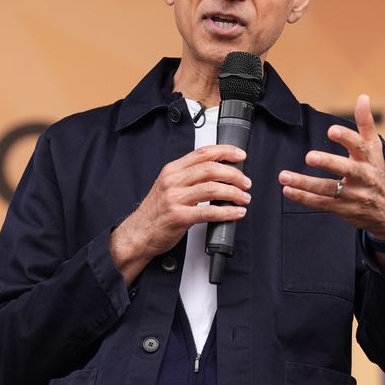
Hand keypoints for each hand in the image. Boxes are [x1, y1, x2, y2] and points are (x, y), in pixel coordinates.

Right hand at [110, 144, 251, 282]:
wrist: (139, 233)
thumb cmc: (156, 211)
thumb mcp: (168, 185)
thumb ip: (189, 176)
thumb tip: (218, 170)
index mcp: (172, 169)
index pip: (203, 153)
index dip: (225, 151)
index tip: (240, 155)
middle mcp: (173, 181)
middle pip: (210, 169)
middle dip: (234, 174)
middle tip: (246, 182)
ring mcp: (175, 198)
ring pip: (212, 188)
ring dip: (234, 193)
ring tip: (244, 198)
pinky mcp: (179, 217)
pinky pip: (209, 212)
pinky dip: (227, 212)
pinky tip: (236, 213)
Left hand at [278, 95, 384, 239]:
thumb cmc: (376, 172)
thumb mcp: (375, 149)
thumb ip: (366, 123)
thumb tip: (363, 97)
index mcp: (370, 159)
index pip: (360, 146)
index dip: (347, 138)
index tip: (332, 130)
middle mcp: (363, 177)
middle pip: (346, 169)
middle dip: (328, 163)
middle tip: (309, 156)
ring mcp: (353, 195)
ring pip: (328, 189)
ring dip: (304, 183)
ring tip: (284, 176)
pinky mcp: (343, 209)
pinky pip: (321, 203)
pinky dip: (303, 198)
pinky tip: (288, 190)